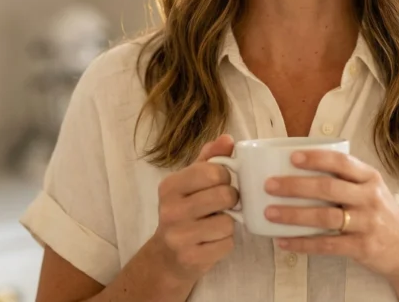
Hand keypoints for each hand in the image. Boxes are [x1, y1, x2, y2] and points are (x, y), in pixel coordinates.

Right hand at [149, 134, 238, 282]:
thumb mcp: (191, 182)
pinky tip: (211, 241)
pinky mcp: (191, 258)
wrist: (167, 256)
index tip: (220, 183)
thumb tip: (227, 139)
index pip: (213, 171)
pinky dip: (225, 243)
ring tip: (214, 224)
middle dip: (231, 199)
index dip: (226, 177)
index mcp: (170, 186)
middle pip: (224, 195)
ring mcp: (179, 236)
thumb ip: (210, 159)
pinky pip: (226, 244)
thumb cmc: (185, 211)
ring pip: (228, 222)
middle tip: (222, 205)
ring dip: (228, 224)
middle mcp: (170, 210)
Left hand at [263, 150, 398, 279]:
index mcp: (370, 178)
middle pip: (328, 188)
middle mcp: (370, 198)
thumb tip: (299, 169)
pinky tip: (283, 242)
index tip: (292, 157)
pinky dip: (302, 243)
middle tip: (270, 185)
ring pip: (325, 216)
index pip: (342, 162)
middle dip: (295, 185)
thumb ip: (346, 179)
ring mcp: (367, 223)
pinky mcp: (362, 247)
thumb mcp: (372, 190)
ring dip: (293, 215)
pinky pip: (327, 245)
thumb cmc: (382, 214)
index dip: (316, 158)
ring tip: (270, 213)